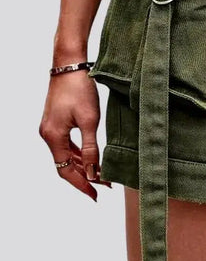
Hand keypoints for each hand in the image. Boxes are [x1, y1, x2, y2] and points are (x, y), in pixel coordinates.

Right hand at [39, 70, 110, 200]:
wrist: (69, 65)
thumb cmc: (80, 89)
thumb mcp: (90, 121)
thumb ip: (90, 148)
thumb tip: (93, 172)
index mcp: (53, 137)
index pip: (65, 170)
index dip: (81, 184)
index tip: (95, 195)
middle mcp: (47, 135)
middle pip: (64, 165)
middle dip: (83, 177)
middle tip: (103, 187)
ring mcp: (50, 128)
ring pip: (65, 155)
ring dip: (82, 166)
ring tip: (100, 175)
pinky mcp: (55, 121)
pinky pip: (65, 144)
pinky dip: (77, 153)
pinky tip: (88, 157)